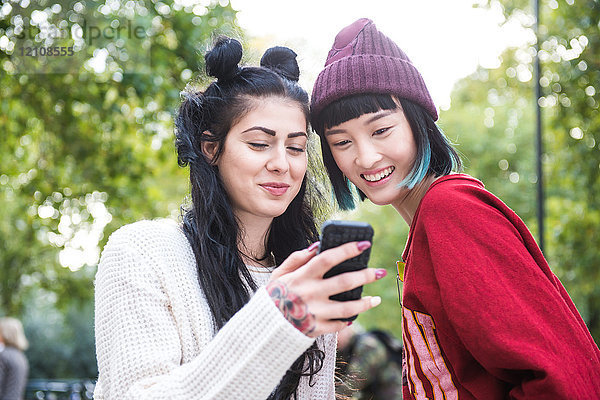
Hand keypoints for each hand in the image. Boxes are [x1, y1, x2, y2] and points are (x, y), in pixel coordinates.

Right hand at [266, 241, 385, 337]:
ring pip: (348, 307)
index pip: (328, 258)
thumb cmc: (273, 295)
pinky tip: (356, 314)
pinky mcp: (316, 329)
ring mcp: (315, 313)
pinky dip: (349, 319)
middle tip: (380, 272)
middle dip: (366, 275)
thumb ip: (297, 259)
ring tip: (376, 299)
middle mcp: (310, 293)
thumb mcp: (279, 273)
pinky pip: (339, 325)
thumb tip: (316, 245)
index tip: (364, 244)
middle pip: (345, 282)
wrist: (263, 326)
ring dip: (366, 303)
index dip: (348, 250)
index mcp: (301, 276)